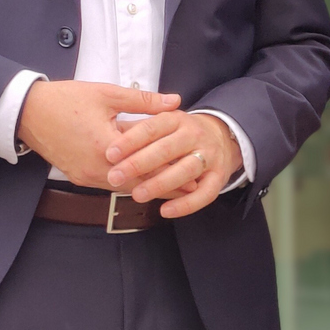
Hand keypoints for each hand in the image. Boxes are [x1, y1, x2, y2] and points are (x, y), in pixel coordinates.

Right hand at [18, 80, 179, 188]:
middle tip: (192, 185)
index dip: (173, 171)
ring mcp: (84, 176)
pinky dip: (127, 181)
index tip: (195, 172)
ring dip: (146, 184)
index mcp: (105, 148)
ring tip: (173, 184)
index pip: (146, 166)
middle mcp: (95, 169)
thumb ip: (144, 101)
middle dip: (165, 183)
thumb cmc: (66, 100)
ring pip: (123, 186)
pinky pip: (108, 183)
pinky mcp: (77, 176)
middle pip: (138, 183)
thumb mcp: (107, 94)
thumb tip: (175, 102)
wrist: (27, 112)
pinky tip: (142, 177)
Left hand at [105, 111, 244, 218]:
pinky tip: (165, 210)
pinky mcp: (219, 176)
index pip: (152, 128)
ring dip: (160, 183)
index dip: (130, 141)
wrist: (223, 136)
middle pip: (167, 149)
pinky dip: (185, 204)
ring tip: (137, 194)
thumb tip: (106, 140)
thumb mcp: (161, 122)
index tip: (110, 153)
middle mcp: (195, 135)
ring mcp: (209, 155)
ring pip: (185, 171)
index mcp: (177, 119)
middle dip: (139, 164)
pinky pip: (204, 194)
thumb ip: (136, 130)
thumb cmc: (180, 133)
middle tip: (115, 176)